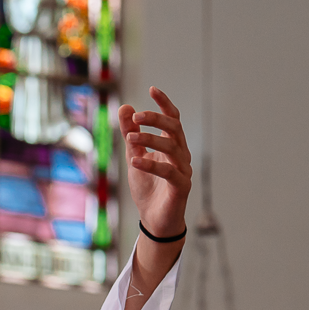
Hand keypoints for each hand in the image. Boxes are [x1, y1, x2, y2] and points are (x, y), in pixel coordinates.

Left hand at [118, 86, 191, 237]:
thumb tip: (125, 107)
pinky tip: (135, 161)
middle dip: (155, 118)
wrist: (154, 220)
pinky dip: (151, 165)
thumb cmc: (148, 188)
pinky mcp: (181, 187)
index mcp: (172, 145)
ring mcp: (183, 170)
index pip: (173, 118)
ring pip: (172, 147)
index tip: (152, 89)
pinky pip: (168, 171)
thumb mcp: (134, 157)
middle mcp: (181, 155)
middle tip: (136, 116)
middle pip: (174, 128)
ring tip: (130, 138)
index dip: (164, 103)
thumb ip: (131, 134)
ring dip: (149, 139)